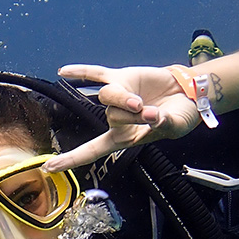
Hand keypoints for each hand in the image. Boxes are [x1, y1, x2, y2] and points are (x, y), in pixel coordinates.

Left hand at [44, 64, 205, 170]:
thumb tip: (149, 115)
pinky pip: (96, 73)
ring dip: (124, 99)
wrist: (188, 94)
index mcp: (123, 138)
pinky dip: (80, 72)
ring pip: (108, 96)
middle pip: (110, 115)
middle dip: (130, 115)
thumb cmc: (180, 116)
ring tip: (141, 102)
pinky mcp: (122, 77)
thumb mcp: (174, 126)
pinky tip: (63, 71)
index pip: (92, 150)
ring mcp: (116, 96)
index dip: (72, 158)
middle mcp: (115, 118)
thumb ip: (161, 123)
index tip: (51, 167)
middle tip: (150, 113)